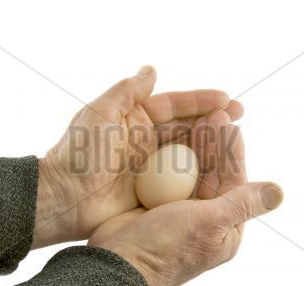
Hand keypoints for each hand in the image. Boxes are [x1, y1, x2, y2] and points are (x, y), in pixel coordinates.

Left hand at [32, 66, 243, 247]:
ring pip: (189, 152)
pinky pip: (183, 180)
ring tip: (236, 138)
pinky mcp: (155, 191)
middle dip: (213, 120)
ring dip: (211, 145)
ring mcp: (153, 167)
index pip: (174, 106)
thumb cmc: (79, 153)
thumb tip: (151, 69)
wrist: (65, 198)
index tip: (226, 98)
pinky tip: (221, 170)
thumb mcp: (100, 113)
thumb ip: (127, 90)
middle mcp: (147, 141)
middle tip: (239, 116)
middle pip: (186, 127)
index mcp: (135, 119)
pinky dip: (202, 174)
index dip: (199, 101)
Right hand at [88, 119, 283, 285]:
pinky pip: (170, 175)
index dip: (234, 153)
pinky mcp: (158, 203)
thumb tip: (280, 192)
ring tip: (198, 120)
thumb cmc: (167, 248)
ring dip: (196, 146)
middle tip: (215, 115)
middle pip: (214, 173)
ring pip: (192, 171)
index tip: (232, 125)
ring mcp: (180, 209)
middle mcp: (205, 216)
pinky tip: (174, 137)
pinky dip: (173, 156)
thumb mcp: (210, 224)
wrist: (119, 262)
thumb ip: (243, 204)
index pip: (235, 182)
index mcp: (225, 226)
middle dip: (215, 144)